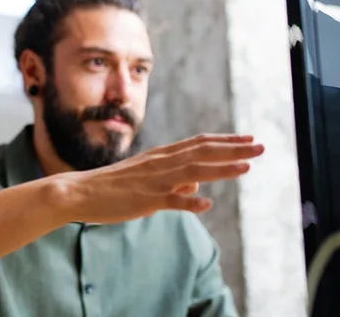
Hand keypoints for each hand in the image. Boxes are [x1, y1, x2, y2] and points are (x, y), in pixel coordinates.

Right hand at [60, 134, 263, 223]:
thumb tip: (198, 183)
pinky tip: (207, 202)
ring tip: (247, 168)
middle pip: (203, 152)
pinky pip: (170, 200)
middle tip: (260, 147)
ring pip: (193, 171)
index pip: (199, 143)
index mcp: (161, 156)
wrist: (79, 192)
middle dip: (233, 149)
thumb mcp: (147, 179)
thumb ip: (174, 179)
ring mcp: (154, 181)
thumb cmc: (113, 186)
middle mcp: (161, 163)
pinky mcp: (144, 200)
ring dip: (222, 169)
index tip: (248, 138)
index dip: (225, 140)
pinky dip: (189, 200)